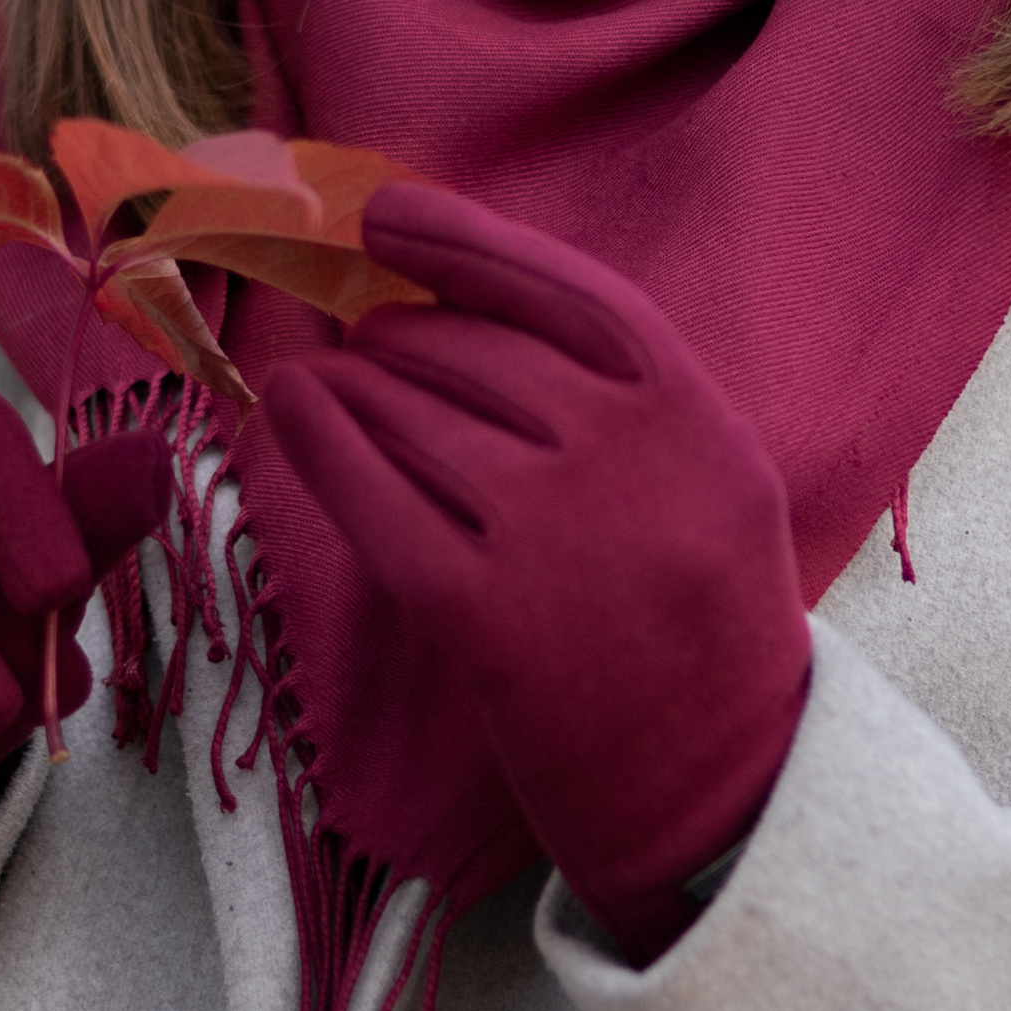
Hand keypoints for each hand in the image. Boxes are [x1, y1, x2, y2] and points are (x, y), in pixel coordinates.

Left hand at [257, 187, 810, 961]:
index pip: (566, 291)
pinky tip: (286, 416)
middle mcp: (628, 462)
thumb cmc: (705, 630)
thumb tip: (471, 306)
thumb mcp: (715, 484)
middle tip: (364, 340)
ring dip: (349, 385)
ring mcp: (554, 537)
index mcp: (696, 420)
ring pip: (411, 415)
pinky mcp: (482, 617)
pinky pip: (373, 500)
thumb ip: (624, 398)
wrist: (723, 793)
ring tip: (323, 384)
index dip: (466, 241)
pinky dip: (317, 445)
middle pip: (472, 349)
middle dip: (398, 334)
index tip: (387, 216)